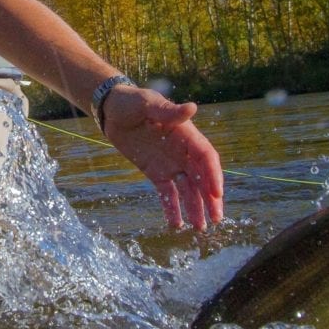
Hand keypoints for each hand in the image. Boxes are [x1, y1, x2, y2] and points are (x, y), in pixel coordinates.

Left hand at [100, 86, 224, 230]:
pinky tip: (176, 224)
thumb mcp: (147, 103)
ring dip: (194, 207)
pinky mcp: (156, 172)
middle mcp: (182, 151)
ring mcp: (170, 163)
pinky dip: (172, 208)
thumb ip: (168, 111)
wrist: (111, 109)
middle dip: (209, 198)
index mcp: (186, 134)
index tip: (216, 194)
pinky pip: (167, 193)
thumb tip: (192, 108)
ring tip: (199, 228)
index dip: (213, 175)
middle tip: (216, 219)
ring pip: (187, 189)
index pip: (205, 157)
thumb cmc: (131, 101)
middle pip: (201, 178)